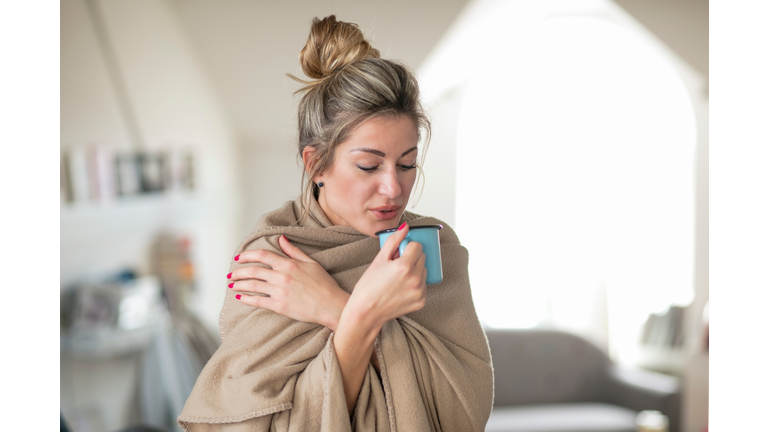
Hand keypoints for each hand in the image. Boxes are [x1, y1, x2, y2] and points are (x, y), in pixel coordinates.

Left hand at [229, 235, 349, 329]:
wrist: (331, 305)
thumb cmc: (324, 284)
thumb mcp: (311, 263)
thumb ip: (293, 251)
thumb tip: (281, 239)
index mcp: (289, 264)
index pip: (262, 255)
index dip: (247, 255)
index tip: (238, 258)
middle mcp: (282, 276)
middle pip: (253, 271)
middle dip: (238, 272)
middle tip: (231, 274)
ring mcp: (280, 292)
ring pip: (253, 285)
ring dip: (239, 285)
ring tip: (232, 285)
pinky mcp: (280, 306)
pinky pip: (258, 301)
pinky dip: (246, 299)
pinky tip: (240, 298)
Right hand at [346, 223, 426, 328]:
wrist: (366, 312)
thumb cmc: (368, 285)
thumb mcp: (379, 260)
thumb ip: (394, 241)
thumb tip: (405, 227)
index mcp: (405, 266)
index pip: (417, 246)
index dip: (407, 247)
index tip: (398, 252)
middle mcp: (415, 279)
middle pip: (422, 257)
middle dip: (412, 257)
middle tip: (396, 265)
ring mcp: (419, 292)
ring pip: (423, 271)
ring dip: (415, 270)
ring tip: (398, 278)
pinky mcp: (421, 302)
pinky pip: (423, 286)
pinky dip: (415, 284)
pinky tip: (401, 288)